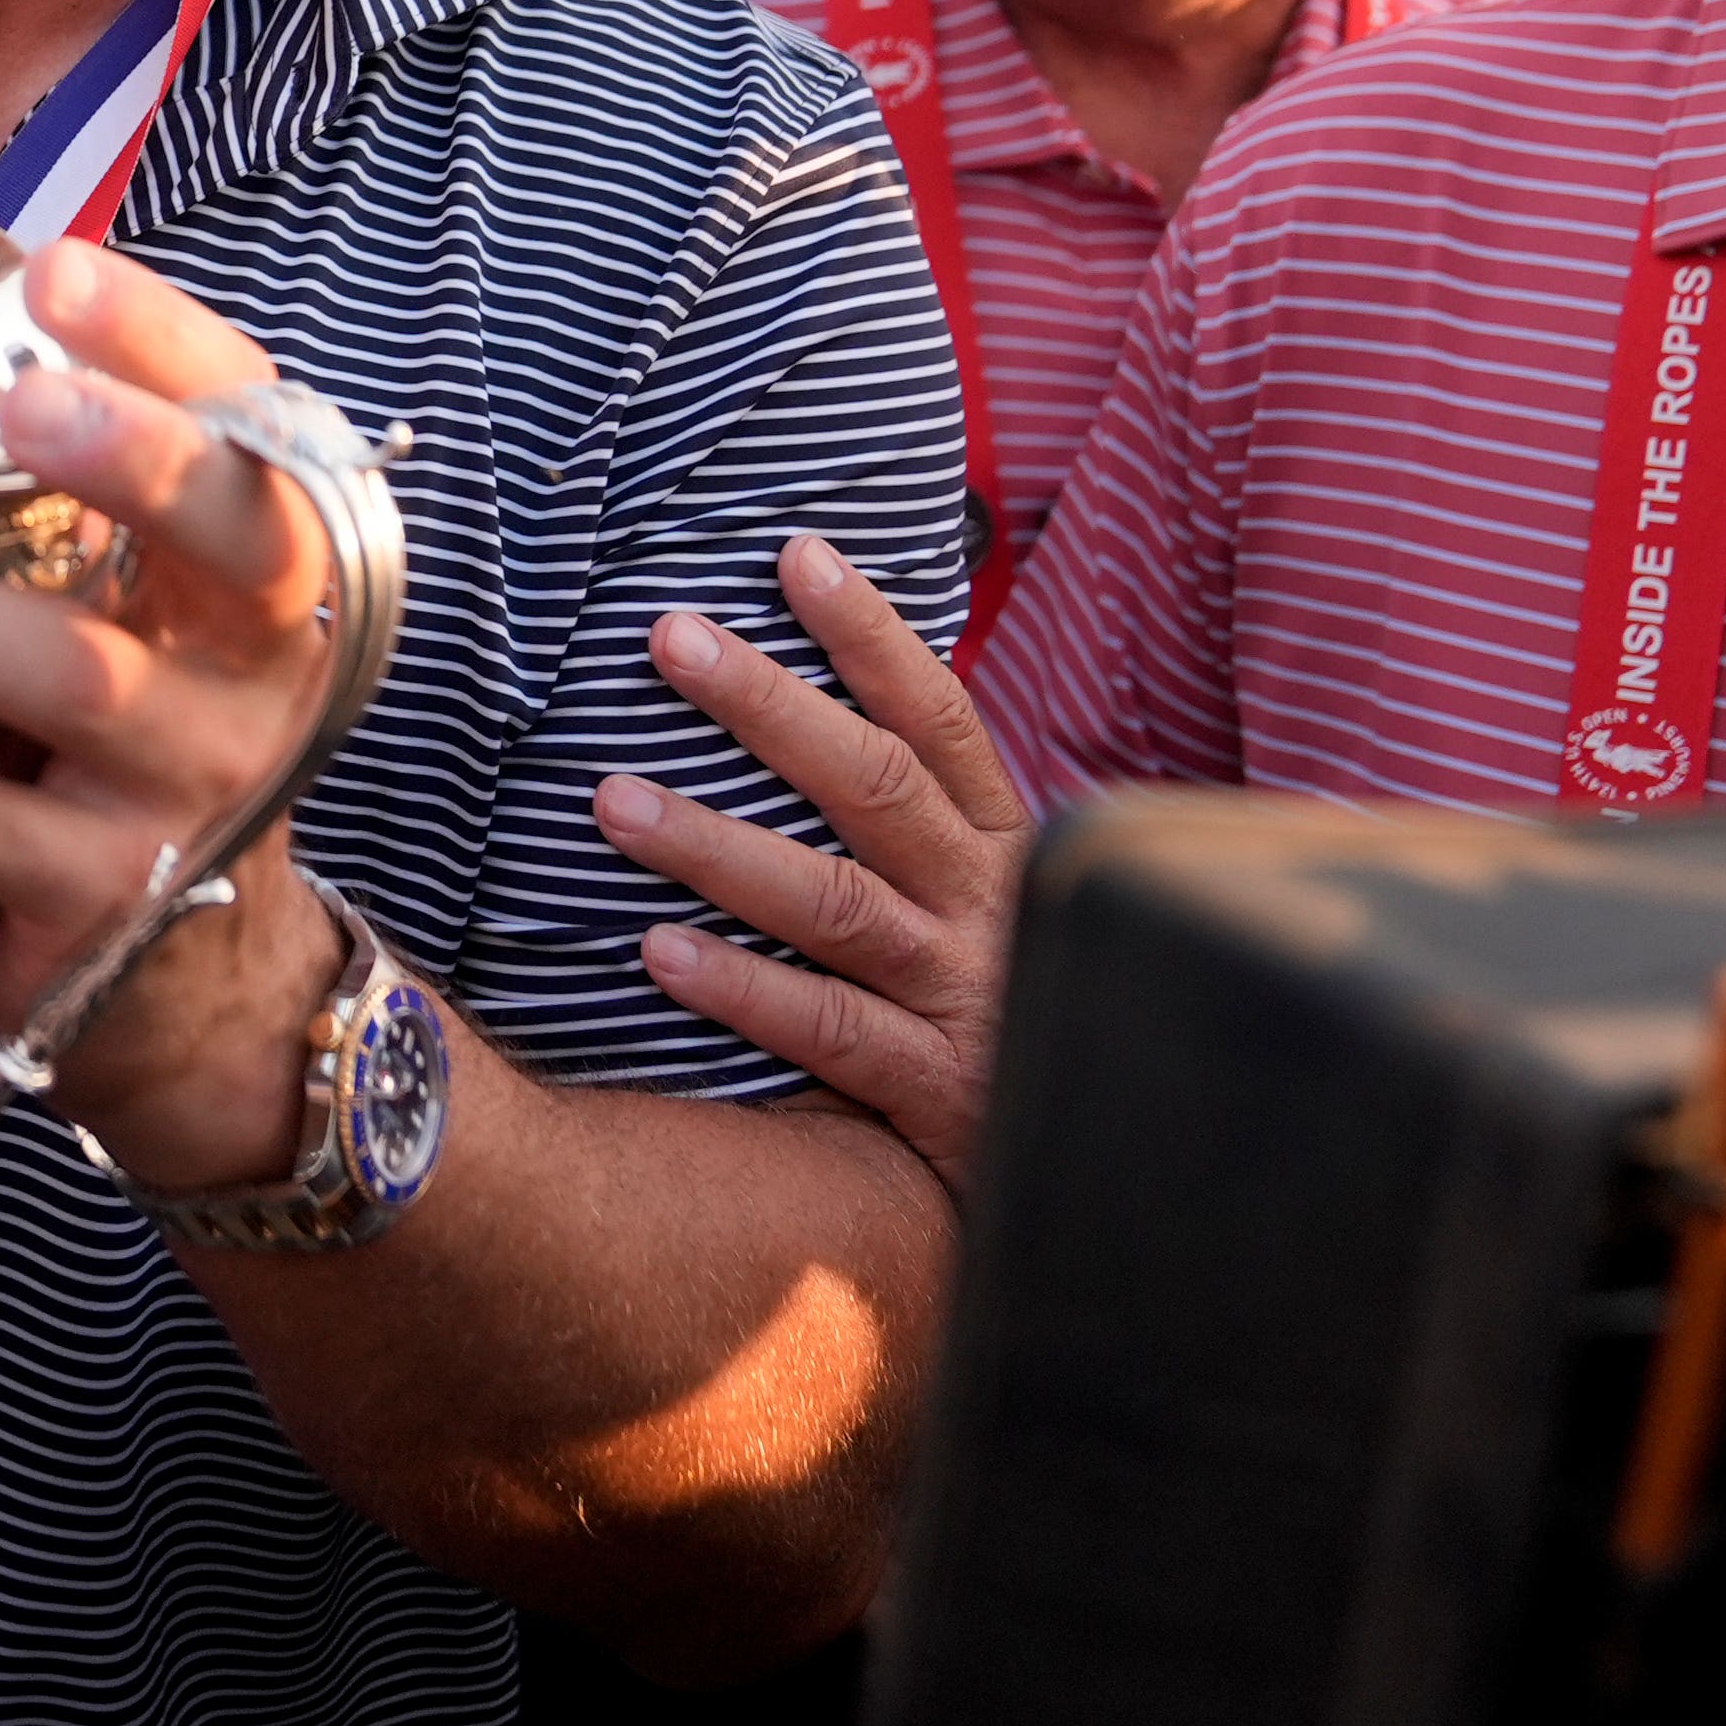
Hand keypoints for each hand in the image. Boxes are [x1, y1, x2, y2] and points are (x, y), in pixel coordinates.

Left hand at [0, 239, 370, 1193]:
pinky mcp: (108, 902)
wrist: (197, 990)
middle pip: (226, 536)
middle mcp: (256, 664)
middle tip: (18, 404)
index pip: (246, 422)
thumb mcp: (122, 613)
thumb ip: (49, 499)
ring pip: (73, 682)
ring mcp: (192, 785)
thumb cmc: (127, 740)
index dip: (163, 344)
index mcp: (263, 566)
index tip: (60, 269)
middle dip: (130, 458)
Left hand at [591, 533, 1029, 1192]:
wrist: (1112, 1171)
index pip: (940, 719)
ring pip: (834, 905)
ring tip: (613, 801)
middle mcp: (989, 908)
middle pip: (876, 787)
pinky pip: (829, 1032)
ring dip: (718, 846)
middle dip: (770, 706)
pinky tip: (658, 953)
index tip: (796, 553)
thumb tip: (812, 716)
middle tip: (670, 637)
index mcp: (1007, 849)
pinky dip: (745, 990)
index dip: (873, 635)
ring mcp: (964, 997)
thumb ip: (921, 827)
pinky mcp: (936, 1093)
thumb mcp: (994, 907)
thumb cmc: (1015, 1012)